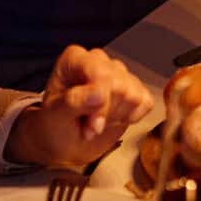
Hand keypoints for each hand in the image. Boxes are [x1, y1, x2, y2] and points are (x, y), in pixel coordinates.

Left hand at [5, 45, 155, 166]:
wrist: (65, 142)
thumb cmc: (55, 126)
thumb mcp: (55, 117)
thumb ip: (74, 102)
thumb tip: (99, 93)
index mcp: (75, 59)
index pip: (100, 73)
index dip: (101, 103)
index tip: (93, 126)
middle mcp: (98, 61)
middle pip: (120, 86)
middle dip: (106, 114)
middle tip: (89, 127)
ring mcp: (118, 73)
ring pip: (134, 95)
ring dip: (117, 117)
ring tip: (97, 122)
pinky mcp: (134, 88)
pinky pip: (145, 102)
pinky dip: (132, 117)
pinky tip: (114, 119)